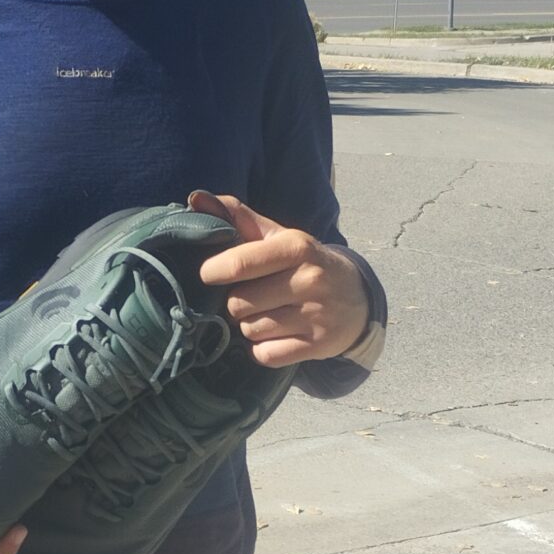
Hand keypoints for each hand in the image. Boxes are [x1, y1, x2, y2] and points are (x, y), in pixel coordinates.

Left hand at [189, 189, 370, 367]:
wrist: (357, 298)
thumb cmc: (304, 264)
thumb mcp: (279, 237)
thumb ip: (238, 217)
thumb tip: (196, 198)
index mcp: (297, 247)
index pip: (239, 264)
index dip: (213, 272)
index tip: (210, 274)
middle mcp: (309, 280)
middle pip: (238, 303)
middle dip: (237, 302)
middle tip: (253, 297)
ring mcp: (316, 315)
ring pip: (250, 330)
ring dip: (250, 326)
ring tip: (268, 314)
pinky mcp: (318, 345)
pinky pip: (266, 355)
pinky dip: (263, 349)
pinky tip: (277, 335)